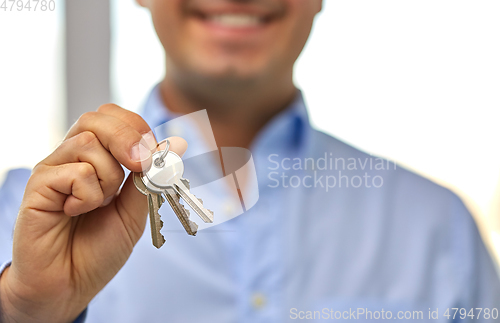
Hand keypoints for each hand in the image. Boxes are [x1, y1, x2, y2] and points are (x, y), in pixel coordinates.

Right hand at [0, 104, 186, 322]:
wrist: (70, 284)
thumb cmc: (99, 248)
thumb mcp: (135, 211)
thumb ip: (148, 178)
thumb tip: (173, 145)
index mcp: (97, 158)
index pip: (113, 117)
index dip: (136, 127)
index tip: (151, 154)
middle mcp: (73, 157)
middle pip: (96, 118)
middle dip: (126, 138)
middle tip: (137, 166)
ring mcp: (54, 169)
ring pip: (88, 143)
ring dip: (107, 178)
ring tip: (96, 205)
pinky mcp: (38, 185)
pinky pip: (75, 172)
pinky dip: (87, 196)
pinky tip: (74, 213)